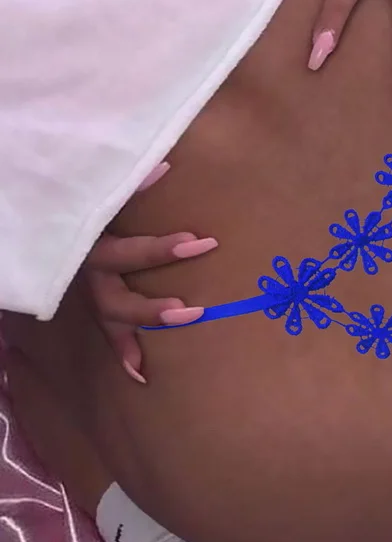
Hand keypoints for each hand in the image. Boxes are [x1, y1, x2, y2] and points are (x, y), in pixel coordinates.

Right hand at [85, 162, 217, 383]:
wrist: (40, 212)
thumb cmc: (83, 195)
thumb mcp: (101, 188)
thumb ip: (129, 184)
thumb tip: (164, 167)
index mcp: (90, 240)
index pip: (128, 252)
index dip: (161, 251)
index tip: (200, 244)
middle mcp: (85, 269)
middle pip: (115, 297)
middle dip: (152, 308)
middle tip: (194, 310)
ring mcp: (85, 287)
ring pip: (109, 317)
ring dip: (136, 335)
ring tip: (161, 354)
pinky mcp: (89, 298)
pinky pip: (104, 328)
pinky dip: (122, 350)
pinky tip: (140, 374)